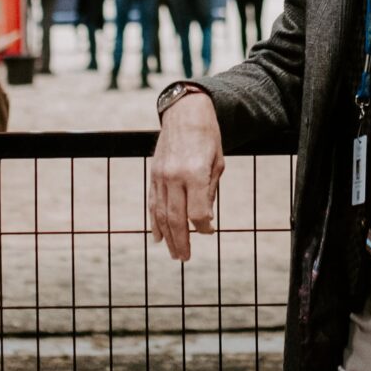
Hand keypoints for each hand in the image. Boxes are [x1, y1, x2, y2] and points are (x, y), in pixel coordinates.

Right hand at [147, 92, 224, 260]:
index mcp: (194, 173)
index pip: (198, 212)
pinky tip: (158, 236)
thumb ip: (210, 191)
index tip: (209, 231)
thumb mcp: (217, 162)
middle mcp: (174, 177)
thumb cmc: (207, 137)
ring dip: (167, 236)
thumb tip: (205, 219)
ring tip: (174, 252)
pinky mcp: (153, 174)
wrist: (185, 112)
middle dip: (181, 241)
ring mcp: (160, 176)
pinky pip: (152, 203)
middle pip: (177, 218)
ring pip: (162, 214)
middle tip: (185, 258)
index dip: (204, 226)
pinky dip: (154, 222)